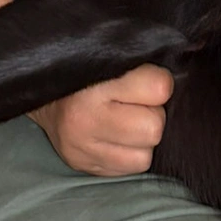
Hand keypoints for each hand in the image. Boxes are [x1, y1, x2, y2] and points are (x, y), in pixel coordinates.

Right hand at [28, 64, 173, 175]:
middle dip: (152, 113)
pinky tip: (116, 135)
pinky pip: (129, 169)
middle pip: (154, 127)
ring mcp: (83, 150)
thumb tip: (181, 60)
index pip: (158, 88)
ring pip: (144, 156)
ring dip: (142, 139)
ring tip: (126, 118)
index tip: (148, 76)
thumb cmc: (81, 64)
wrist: (39, 87)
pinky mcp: (83, 166)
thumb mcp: (105, 50)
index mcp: (93, 84)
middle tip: (137, 100)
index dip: (159, 81)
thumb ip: (137, 57)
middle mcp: (85, 121)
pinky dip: (129, 153)